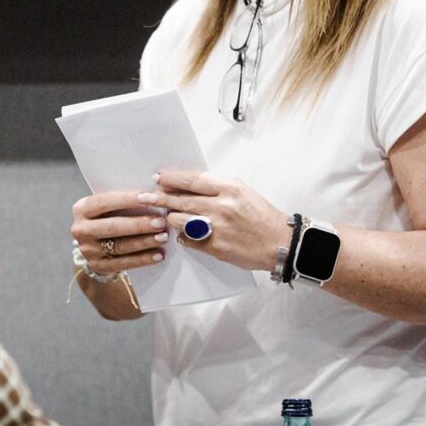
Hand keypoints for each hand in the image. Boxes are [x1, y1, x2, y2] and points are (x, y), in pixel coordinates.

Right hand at [70, 190, 169, 274]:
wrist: (95, 245)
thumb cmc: (108, 217)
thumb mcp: (107, 207)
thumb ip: (123, 201)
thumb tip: (153, 196)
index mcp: (82, 208)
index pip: (105, 202)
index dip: (128, 199)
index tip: (151, 198)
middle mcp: (81, 229)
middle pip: (112, 226)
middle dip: (139, 224)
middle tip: (161, 222)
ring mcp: (88, 250)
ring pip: (120, 246)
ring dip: (145, 242)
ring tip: (164, 237)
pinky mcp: (98, 266)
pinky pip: (123, 263)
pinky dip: (143, 259)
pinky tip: (158, 254)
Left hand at [144, 170, 288, 270]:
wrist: (280, 242)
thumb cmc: (261, 215)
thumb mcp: (241, 192)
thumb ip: (216, 188)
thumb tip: (188, 184)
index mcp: (229, 188)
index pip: (192, 181)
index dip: (171, 179)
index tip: (158, 178)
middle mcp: (221, 206)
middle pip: (181, 200)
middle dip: (159, 198)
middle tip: (145, 196)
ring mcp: (217, 228)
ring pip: (180, 220)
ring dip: (170, 218)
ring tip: (167, 217)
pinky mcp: (215, 247)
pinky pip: (188, 240)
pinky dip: (182, 236)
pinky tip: (182, 234)